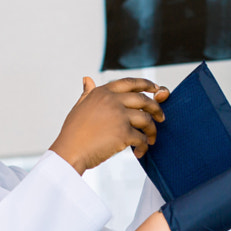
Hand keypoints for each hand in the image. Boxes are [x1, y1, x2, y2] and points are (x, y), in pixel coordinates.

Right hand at [50, 77, 169, 173]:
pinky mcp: (123, 133)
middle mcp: (112, 101)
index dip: (146, 84)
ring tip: (151, 139)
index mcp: (102, 93)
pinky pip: (142, 138)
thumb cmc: (73, 133)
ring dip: (152, 130)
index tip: (156, 88)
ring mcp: (119, 116)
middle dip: (156, 108)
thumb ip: (87, 93)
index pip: (129, 83)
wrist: (69, 152)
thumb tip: (87, 79)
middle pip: (144, 99)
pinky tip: (139, 152)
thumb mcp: (79, 107)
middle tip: (161, 118)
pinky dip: (144, 146)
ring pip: (146, 119)